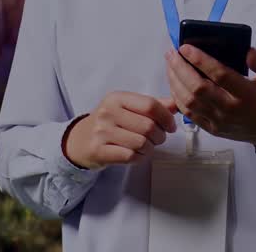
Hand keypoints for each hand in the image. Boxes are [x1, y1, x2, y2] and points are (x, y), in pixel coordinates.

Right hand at [64, 91, 178, 169]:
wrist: (79, 140)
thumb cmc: (108, 123)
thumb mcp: (127, 108)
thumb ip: (151, 106)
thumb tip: (176, 104)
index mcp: (117, 98)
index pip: (150, 104)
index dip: (166, 117)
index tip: (171, 126)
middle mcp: (108, 112)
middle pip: (148, 126)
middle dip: (160, 136)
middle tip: (158, 139)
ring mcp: (102, 132)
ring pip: (141, 143)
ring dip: (150, 148)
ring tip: (147, 147)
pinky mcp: (99, 150)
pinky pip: (130, 156)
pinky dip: (140, 157)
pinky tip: (137, 154)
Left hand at [164, 44, 255, 150]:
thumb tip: (246, 51)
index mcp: (247, 95)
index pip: (219, 75)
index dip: (200, 60)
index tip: (186, 47)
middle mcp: (230, 109)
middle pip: (197, 88)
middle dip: (180, 68)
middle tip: (172, 52)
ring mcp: (219, 121)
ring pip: (189, 102)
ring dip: (175, 82)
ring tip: (170, 64)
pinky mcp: (213, 129)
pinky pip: (189, 114)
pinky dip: (178, 98)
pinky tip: (175, 83)